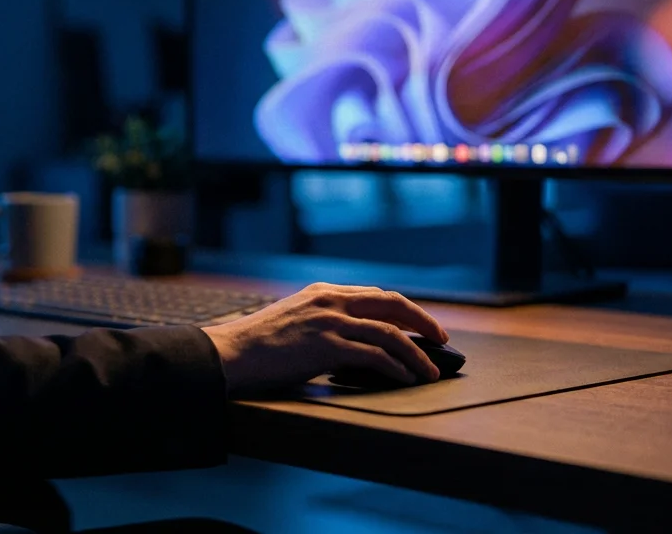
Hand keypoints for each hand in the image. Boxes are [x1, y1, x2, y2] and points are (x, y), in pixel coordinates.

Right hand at [200, 283, 447, 394]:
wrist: (230, 353)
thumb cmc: (256, 345)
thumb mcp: (293, 321)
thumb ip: (322, 323)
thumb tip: (353, 346)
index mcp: (322, 292)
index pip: (375, 295)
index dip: (403, 309)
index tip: (419, 324)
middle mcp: (330, 301)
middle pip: (391, 303)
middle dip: (422, 321)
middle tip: (441, 339)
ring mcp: (329, 322)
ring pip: (389, 332)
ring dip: (416, 353)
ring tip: (430, 371)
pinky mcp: (326, 346)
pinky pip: (375, 355)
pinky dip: (397, 367)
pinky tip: (406, 379)